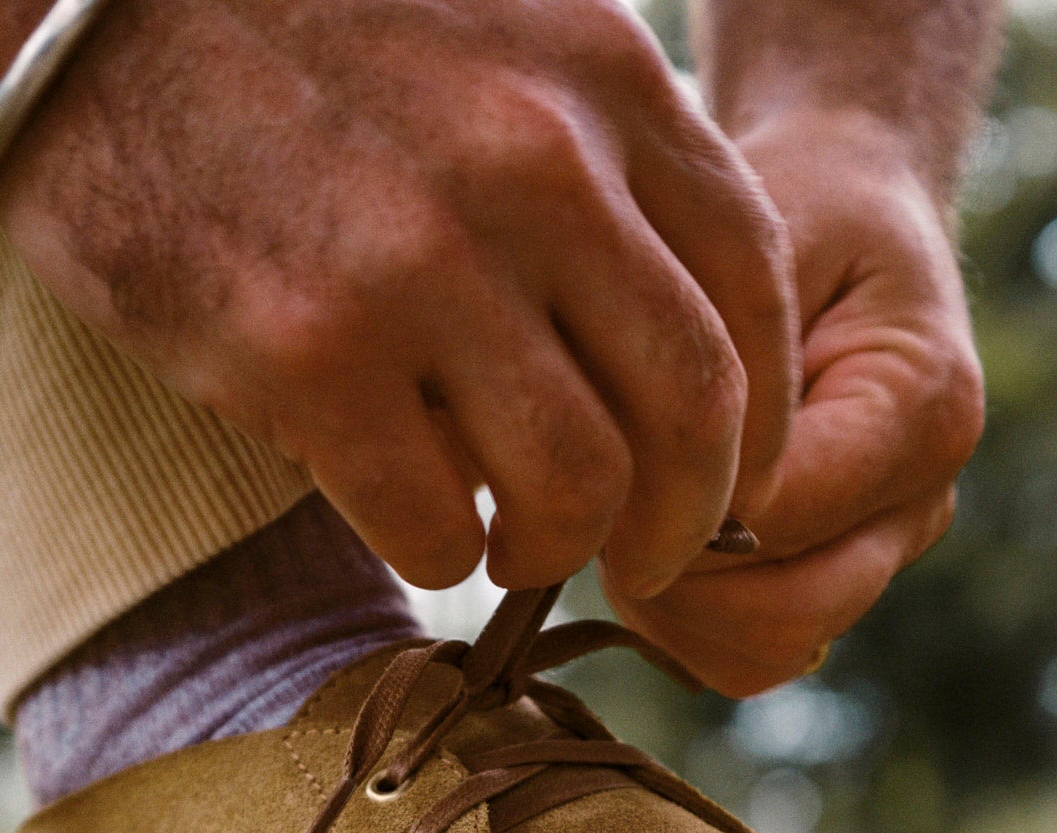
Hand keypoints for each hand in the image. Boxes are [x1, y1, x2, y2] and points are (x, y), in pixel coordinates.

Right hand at [0, 0, 798, 599]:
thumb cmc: (293, 28)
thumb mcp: (492, 27)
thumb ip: (591, 149)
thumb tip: (650, 319)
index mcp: (599, 83)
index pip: (756, 286)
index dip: (762, 414)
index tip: (732, 475)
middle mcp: (534, 170)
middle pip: (693, 407)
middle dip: (688, 518)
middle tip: (647, 556)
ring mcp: (421, 265)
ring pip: (576, 486)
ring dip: (557, 548)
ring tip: (515, 546)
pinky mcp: (305, 353)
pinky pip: (431, 518)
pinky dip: (441, 550)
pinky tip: (417, 526)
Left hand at [607, 109, 984, 696]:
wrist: (846, 210)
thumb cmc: (792, 206)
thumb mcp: (753, 238)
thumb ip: (721, 359)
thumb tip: (655, 496)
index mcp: (925, 407)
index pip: (781, 513)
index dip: (679, 499)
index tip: (615, 445)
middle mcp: (922, 500)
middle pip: (786, 613)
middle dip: (676, 572)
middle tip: (610, 499)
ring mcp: (883, 554)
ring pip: (764, 652)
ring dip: (672, 607)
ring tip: (628, 515)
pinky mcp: (833, 583)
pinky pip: (748, 659)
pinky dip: (684, 627)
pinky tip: (648, 546)